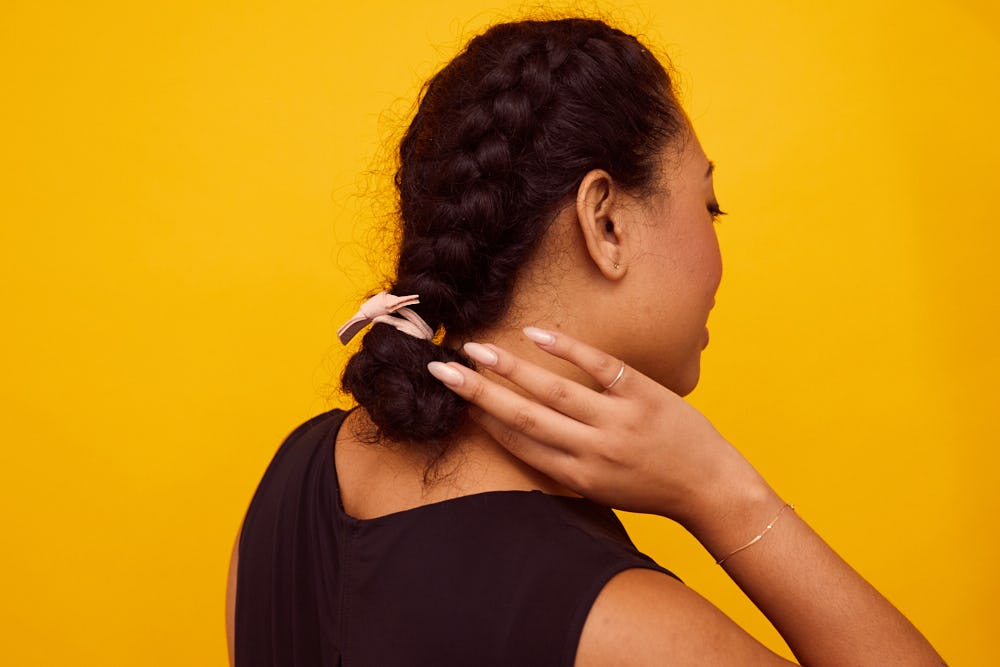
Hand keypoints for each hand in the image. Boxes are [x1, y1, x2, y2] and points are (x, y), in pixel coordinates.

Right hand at [427, 327, 769, 528]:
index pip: (519, 444)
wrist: (710, 488)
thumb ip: (565, 465)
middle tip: (441, 370)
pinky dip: (566, 349)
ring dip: (510, 369)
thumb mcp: (602, 488)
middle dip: (478, 393)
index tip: (455, 398)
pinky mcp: (643, 394)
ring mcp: (618, 420)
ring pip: (553, 391)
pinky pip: (598, 366)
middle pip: (523, 417)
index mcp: (577, 476)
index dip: (483, 418)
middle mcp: (592, 450)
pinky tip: (535, 334)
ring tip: (475, 350)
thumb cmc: (651, 488)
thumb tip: (522, 437)